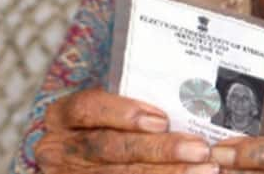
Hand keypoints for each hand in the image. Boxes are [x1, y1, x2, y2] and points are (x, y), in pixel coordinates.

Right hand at [35, 87, 217, 173]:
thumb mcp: (108, 109)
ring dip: (168, 172)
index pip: (86, 108)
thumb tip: (187, 98)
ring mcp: (70, 173)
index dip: (123, 113)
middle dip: (160, 149)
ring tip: (205, 168)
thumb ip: (134, 105)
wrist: (86, 160)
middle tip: (199, 148)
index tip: (162, 119)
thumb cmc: (105, 124)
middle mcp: (59, 149)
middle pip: (111, 148)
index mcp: (62, 116)